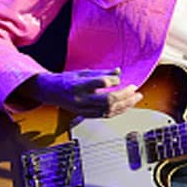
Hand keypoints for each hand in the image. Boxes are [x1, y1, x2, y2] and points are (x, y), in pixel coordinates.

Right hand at [21, 67, 142, 117]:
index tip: (118, 78)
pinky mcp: (86, 115)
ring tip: (136, 97)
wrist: (50, 92)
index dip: (113, 80)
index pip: (101, 83)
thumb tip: (119, 72)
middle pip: (108, 100)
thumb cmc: (66, 80)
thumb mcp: (82, 72)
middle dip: (125, 95)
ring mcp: (83, 110)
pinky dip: (118, 110)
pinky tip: (127, 105)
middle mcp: (82, 99)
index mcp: (79, 85)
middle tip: (135, 89)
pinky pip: (106, 115)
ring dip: (126, 104)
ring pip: (109, 110)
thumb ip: (101, 73)